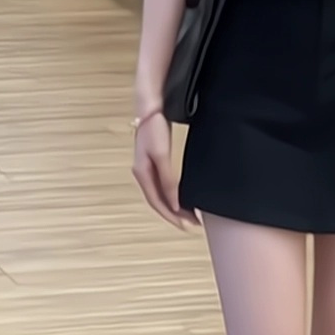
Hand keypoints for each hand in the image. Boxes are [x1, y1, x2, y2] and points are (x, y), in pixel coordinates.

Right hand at [131, 111, 199, 230]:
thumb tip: (173, 203)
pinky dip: (172, 195)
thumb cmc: (154, 128)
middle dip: (174, 215)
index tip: (186, 225)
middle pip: (159, 201)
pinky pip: (162, 186)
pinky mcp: (154, 162)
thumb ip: (168, 180)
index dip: (171, 216)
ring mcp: (147, 168)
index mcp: (142, 174)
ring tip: (189, 214)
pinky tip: (181, 197)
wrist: (150, 108)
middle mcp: (142, 173)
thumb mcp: (162, 156)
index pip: (157, 203)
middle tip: (192, 224)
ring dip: (173, 206)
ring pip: (160, 195)